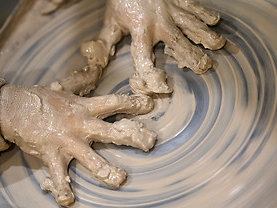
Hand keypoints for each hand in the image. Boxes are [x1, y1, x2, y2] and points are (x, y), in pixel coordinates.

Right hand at [0, 85, 156, 205]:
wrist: (14, 108)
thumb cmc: (40, 99)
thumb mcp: (65, 90)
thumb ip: (81, 85)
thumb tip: (94, 71)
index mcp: (84, 107)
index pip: (113, 102)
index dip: (133, 103)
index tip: (150, 105)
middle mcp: (80, 125)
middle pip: (111, 131)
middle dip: (133, 137)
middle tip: (150, 143)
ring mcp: (67, 142)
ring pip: (91, 159)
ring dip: (107, 171)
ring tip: (120, 179)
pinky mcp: (52, 156)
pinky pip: (59, 178)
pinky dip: (63, 191)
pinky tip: (68, 202)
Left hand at [81, 0, 225, 94]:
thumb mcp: (111, 21)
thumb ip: (107, 42)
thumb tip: (102, 63)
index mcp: (140, 30)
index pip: (144, 58)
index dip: (149, 75)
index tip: (158, 87)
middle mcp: (159, 22)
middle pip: (178, 43)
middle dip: (192, 56)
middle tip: (205, 67)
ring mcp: (171, 9)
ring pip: (192, 25)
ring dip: (205, 36)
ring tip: (218, 46)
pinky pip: (194, 6)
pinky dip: (205, 13)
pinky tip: (215, 21)